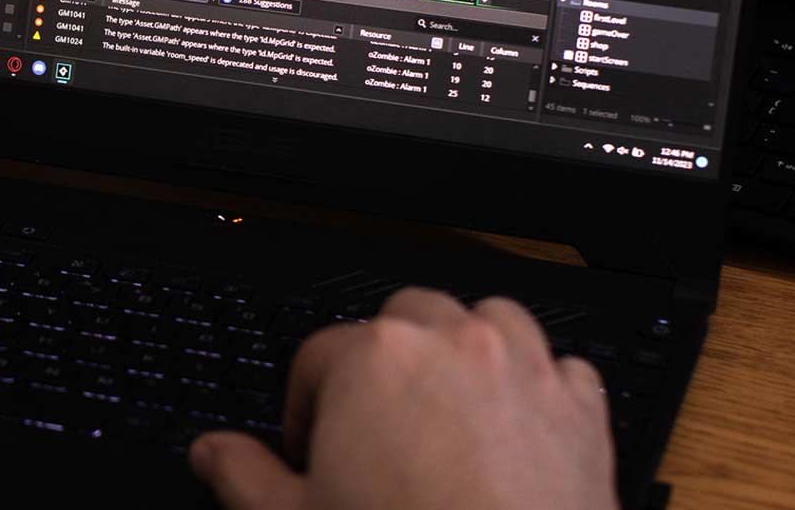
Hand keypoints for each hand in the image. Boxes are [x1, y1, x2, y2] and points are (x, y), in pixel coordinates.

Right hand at [190, 288, 615, 509]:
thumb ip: (245, 478)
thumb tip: (213, 453)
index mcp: (372, 361)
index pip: (318, 354)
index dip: (306, 406)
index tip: (313, 450)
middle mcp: (453, 345)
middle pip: (405, 316)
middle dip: (386, 360)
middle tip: (375, 426)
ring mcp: (524, 370)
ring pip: (490, 320)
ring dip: (466, 350)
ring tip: (446, 410)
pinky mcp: (581, 411)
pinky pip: (561, 368)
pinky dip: (538, 387)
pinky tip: (516, 432)